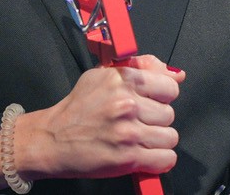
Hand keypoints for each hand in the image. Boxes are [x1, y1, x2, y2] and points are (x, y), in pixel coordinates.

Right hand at [13, 55, 184, 180]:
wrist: (52, 139)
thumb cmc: (77, 109)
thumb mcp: (102, 76)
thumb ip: (141, 69)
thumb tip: (177, 74)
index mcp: (121, 80)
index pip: (169, 87)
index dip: (162, 96)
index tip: (152, 101)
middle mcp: (126, 104)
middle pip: (169, 114)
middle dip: (156, 120)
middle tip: (138, 122)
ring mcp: (128, 132)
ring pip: (170, 137)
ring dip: (158, 141)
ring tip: (139, 139)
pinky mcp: (129, 158)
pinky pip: (166, 159)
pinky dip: (158, 160)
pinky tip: (144, 154)